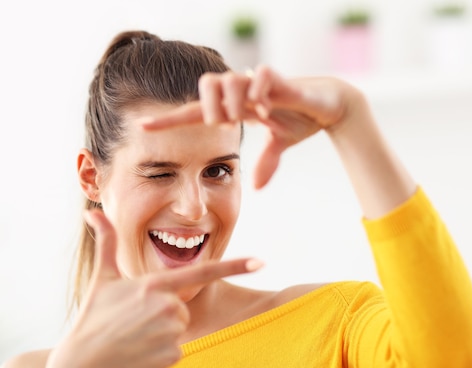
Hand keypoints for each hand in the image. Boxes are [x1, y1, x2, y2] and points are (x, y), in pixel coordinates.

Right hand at [36, 210, 261, 367]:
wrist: (86, 362)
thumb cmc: (94, 316)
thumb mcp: (103, 277)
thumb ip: (106, 241)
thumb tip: (93, 210)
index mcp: (155, 285)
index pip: (202, 271)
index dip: (234, 265)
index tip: (261, 261)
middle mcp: (168, 307)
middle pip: (183, 304)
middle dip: (164, 310)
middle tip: (136, 318)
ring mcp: (172, 333)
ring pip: (181, 326)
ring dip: (163, 330)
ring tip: (136, 334)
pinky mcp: (173, 356)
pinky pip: (177, 349)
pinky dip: (162, 351)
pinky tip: (140, 351)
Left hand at [141, 65, 363, 189]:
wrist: (330, 105)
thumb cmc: (300, 120)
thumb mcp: (279, 145)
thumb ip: (266, 162)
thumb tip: (258, 186)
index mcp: (234, 108)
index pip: (193, 113)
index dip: (168, 120)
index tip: (141, 127)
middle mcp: (241, 93)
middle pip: (205, 87)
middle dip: (211, 109)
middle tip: (227, 123)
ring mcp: (258, 83)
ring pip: (227, 80)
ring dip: (234, 103)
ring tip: (251, 115)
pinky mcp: (279, 78)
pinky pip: (258, 77)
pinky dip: (259, 94)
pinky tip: (267, 109)